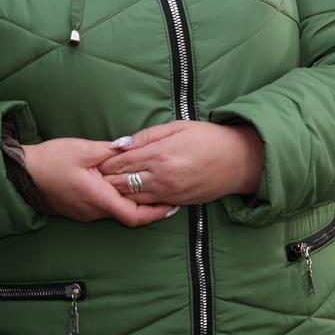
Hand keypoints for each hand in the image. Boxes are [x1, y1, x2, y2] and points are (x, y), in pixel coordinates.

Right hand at [23, 138, 175, 226]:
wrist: (21, 174)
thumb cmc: (50, 161)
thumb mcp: (83, 150)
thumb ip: (111, 151)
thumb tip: (132, 147)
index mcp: (98, 198)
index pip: (134, 215)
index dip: (157, 213)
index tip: (173, 205)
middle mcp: (94, 211)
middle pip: (129, 214)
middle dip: (151, 206)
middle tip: (171, 193)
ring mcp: (86, 213)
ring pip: (118, 211)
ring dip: (136, 202)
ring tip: (155, 187)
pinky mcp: (80, 209)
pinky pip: (106, 208)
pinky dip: (121, 200)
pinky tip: (129, 187)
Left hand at [100, 121, 263, 206]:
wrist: (240, 161)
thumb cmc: (210, 139)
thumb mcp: (178, 127)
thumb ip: (147, 136)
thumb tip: (119, 144)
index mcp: (159, 154)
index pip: (119, 162)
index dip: (104, 162)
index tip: (95, 160)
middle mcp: (161, 177)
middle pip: (120, 183)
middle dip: (105, 180)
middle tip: (95, 176)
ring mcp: (168, 193)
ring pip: (130, 198)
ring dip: (117, 193)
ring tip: (107, 187)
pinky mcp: (176, 203)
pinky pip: (147, 207)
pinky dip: (135, 202)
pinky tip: (129, 196)